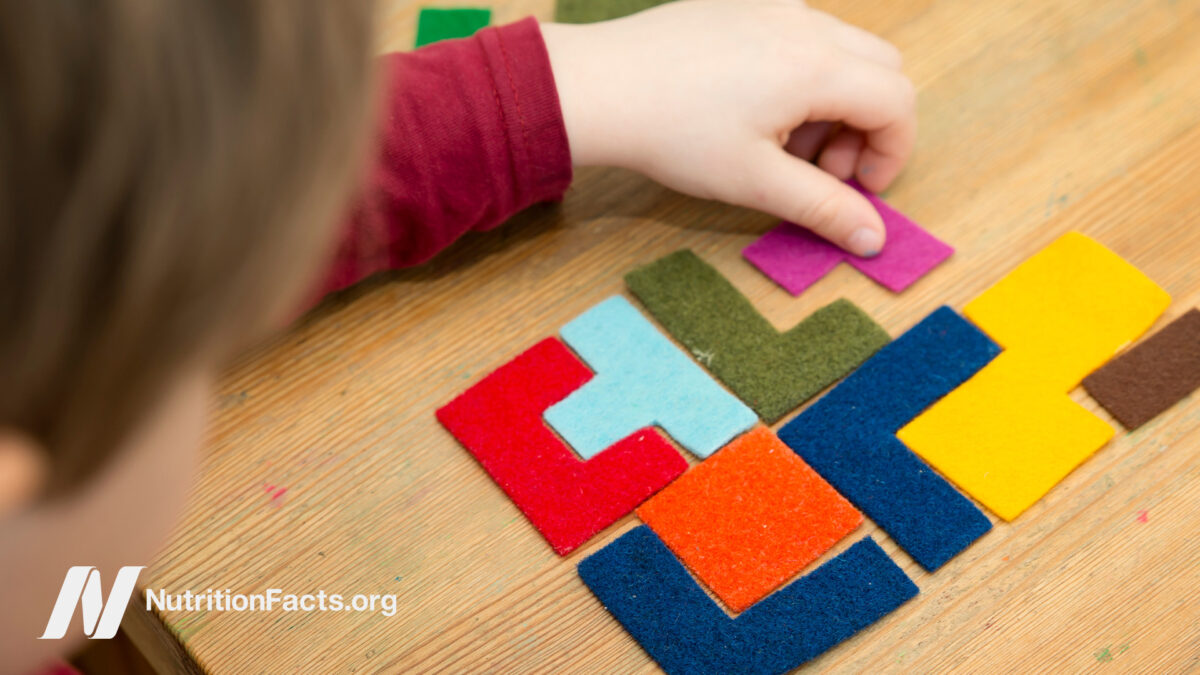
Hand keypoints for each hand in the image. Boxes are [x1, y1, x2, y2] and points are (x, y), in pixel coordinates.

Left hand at [542, 0, 915, 255]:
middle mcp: (805, 24)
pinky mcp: (741, 4)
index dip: (892, 154)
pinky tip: (752, 110)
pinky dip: (801, 75)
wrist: (599, 87)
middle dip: (867, 126)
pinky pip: (799, 33)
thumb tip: (872, 239)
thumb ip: (823, 208)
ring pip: (841, 50)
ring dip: (834, 103)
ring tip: (781, 145)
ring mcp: (772, 6)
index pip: (898, 103)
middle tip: (822, 170)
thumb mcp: (755, 182)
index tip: (859, 191)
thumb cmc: (673, 134)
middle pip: (881, 69)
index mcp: (818, 66)